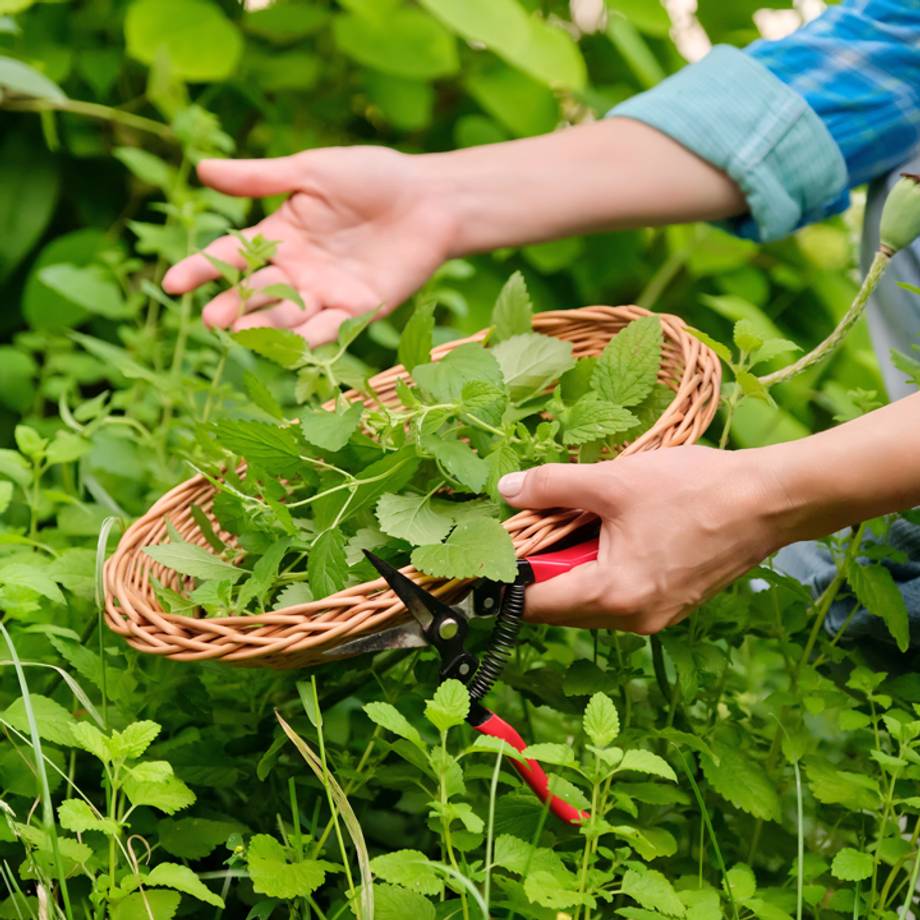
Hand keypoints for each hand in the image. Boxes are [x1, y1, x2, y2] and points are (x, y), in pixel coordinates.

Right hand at [162, 147, 454, 345]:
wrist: (430, 197)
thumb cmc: (372, 176)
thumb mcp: (311, 172)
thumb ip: (261, 178)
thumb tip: (203, 170)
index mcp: (281, 235)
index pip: (233, 255)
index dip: (202, 268)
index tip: (172, 283)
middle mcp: (299, 270)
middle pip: (257, 291)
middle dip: (234, 305)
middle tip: (211, 319)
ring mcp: (328, 293)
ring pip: (289, 315)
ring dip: (265, 325)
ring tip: (239, 332)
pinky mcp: (361, 310)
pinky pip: (332, 328)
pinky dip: (312, 337)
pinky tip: (291, 345)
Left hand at [498, 446, 786, 631]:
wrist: (769, 501)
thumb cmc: (693, 489)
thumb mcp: (612, 480)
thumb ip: (552, 486)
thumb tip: (506, 493)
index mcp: (613, 597)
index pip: (535, 604)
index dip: (507, 577)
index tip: (495, 546)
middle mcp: (632, 620)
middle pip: (560, 604)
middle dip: (541, 564)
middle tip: (538, 519)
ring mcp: (655, 616)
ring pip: (588, 598)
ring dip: (572, 563)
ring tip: (578, 518)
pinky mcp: (670, 603)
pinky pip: (617, 592)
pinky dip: (601, 566)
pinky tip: (609, 530)